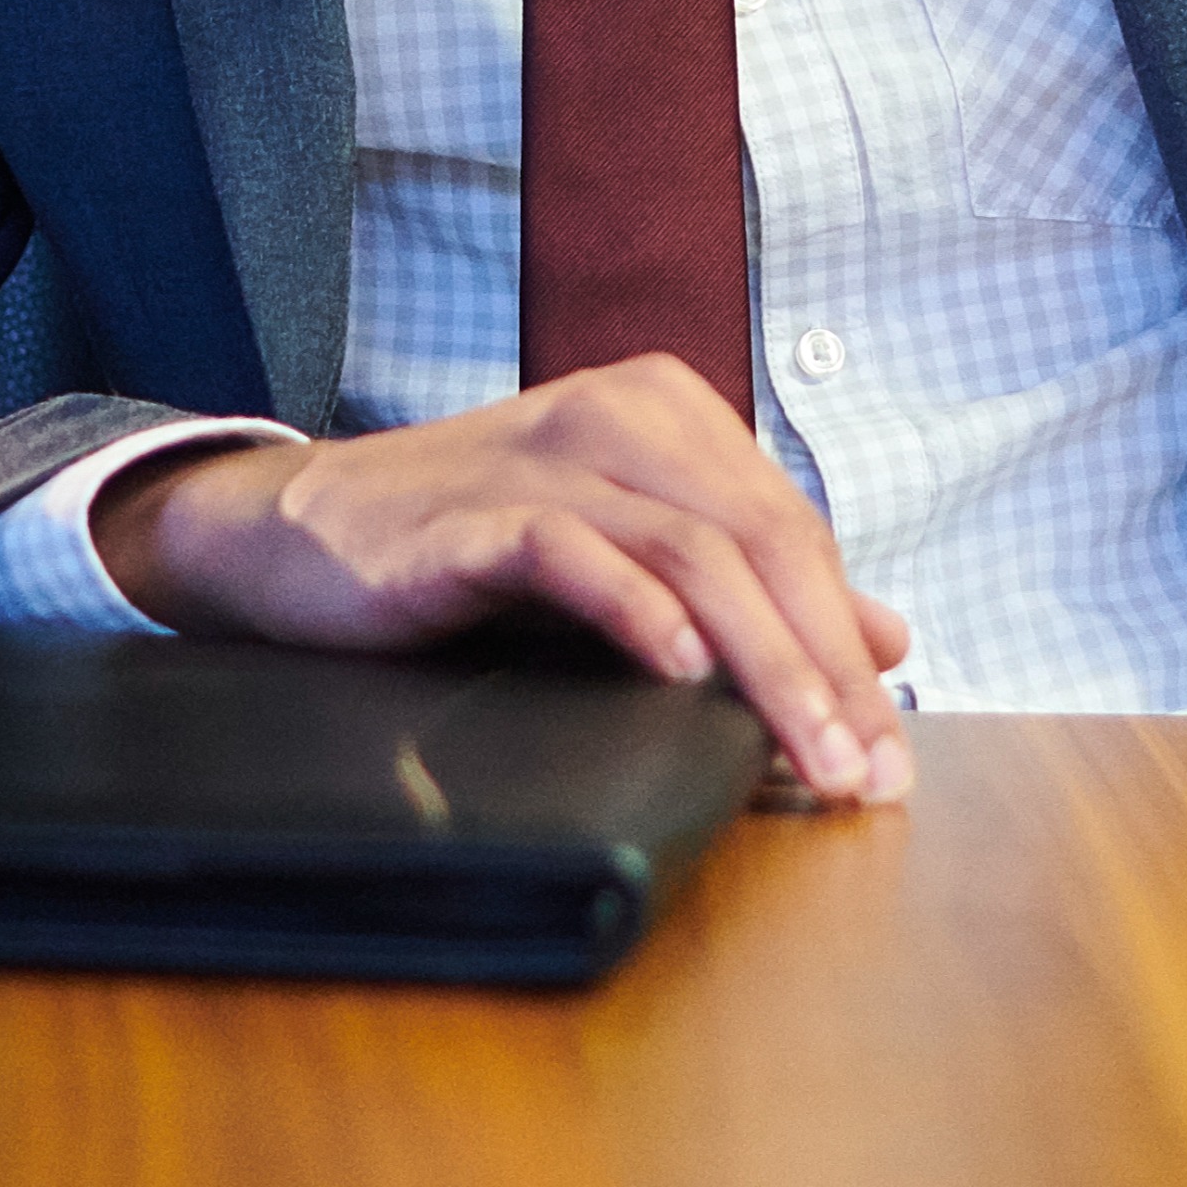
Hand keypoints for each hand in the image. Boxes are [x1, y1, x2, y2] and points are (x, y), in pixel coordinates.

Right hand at [88, 354, 907, 802]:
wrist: (298, 535)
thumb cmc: (469, 548)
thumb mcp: (627, 553)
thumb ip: (747, 584)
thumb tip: (884, 632)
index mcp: (669, 413)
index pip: (794, 533)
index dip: (849, 647)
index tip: (888, 752)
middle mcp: (618, 415)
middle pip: (760, 543)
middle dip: (825, 669)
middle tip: (865, 773)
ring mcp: (541, 457)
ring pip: (690, 553)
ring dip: (762, 665)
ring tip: (805, 753)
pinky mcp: (467, 514)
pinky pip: (568, 551)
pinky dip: (633, 609)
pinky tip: (677, 668)